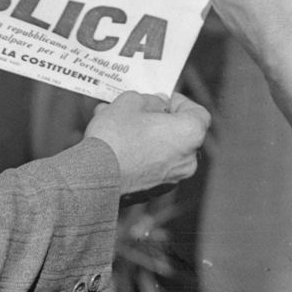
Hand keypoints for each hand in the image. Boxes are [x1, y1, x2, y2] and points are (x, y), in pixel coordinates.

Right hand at [83, 90, 209, 194]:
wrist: (93, 178)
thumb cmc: (116, 137)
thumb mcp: (131, 101)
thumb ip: (150, 99)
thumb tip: (157, 104)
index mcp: (189, 134)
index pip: (199, 113)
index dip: (180, 102)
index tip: (161, 98)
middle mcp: (187, 160)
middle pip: (178, 132)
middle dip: (157, 118)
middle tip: (137, 108)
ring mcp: (170, 179)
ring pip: (161, 149)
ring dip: (143, 134)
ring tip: (117, 121)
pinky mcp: (153, 192)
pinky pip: (150, 165)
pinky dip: (138, 154)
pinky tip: (115, 142)